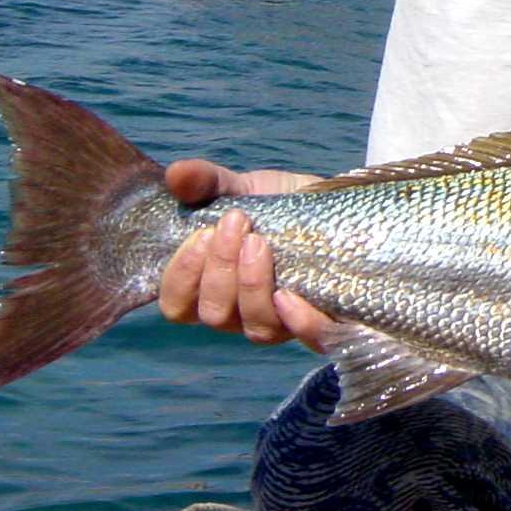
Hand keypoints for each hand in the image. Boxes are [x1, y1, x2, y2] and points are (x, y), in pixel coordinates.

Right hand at [157, 160, 335, 350]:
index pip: (177, 305)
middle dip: (219, 270)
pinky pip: (309, 338)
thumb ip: (206, 183)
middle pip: (214, 315)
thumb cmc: (278, 205)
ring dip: (251, 286)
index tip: (201, 234)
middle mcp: (240, 312)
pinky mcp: (321, 320)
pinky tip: (290, 294)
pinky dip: (298, 321)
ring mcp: (280, 321)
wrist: (334, 207)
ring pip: (256, 327)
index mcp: (209, 287)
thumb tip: (176, 173)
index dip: (181, 277)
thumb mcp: (241, 188)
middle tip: (236, 223)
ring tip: (260, 242)